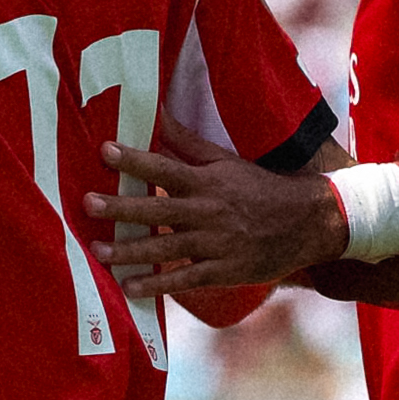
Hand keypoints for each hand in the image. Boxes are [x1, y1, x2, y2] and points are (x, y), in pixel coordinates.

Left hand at [83, 114, 345, 294]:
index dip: (135, 160)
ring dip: (131, 250)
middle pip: (159, 209)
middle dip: (122, 208)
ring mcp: (216, 243)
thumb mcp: (225, 161)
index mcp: (207, 182)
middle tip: (88, 204)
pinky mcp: (224, 271)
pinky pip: (186, 279)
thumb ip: (187, 142)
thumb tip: (157, 111)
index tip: (105, 150)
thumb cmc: (259, 187)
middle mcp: (209, 212)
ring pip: (168, 247)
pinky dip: (158, 284)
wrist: (310, 222)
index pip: (165, 168)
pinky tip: (129, 287)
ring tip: (98, 251)